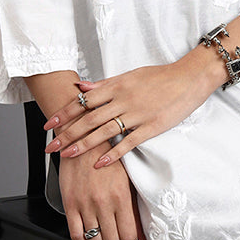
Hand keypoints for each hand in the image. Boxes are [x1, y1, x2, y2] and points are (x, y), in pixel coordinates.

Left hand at [42, 52, 221, 168]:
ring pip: (104, 131)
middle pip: (89, 118)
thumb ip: (105, 84)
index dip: (65, 113)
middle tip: (50, 146)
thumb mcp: (130, 75)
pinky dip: (112, 154)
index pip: (84, 101)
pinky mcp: (151, 126)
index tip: (49, 124)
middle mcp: (123, 100)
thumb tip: (81, 87)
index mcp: (117, 86)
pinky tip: (99, 164)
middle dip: (67, 133)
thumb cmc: (160, 76)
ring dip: (83, 145)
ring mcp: (137, 114)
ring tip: (67, 155)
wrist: (189, 78)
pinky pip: (128, 142)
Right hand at [58, 149, 145, 239]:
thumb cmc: (108, 159)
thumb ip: (135, 208)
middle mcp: (103, 203)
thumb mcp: (128, 180)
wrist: (84, 141)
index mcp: (121, 196)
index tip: (128, 239)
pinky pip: (76, 236)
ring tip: (103, 234)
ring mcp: (85, 205)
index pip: (129, 235)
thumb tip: (143, 236)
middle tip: (115, 235)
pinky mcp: (70, 205)